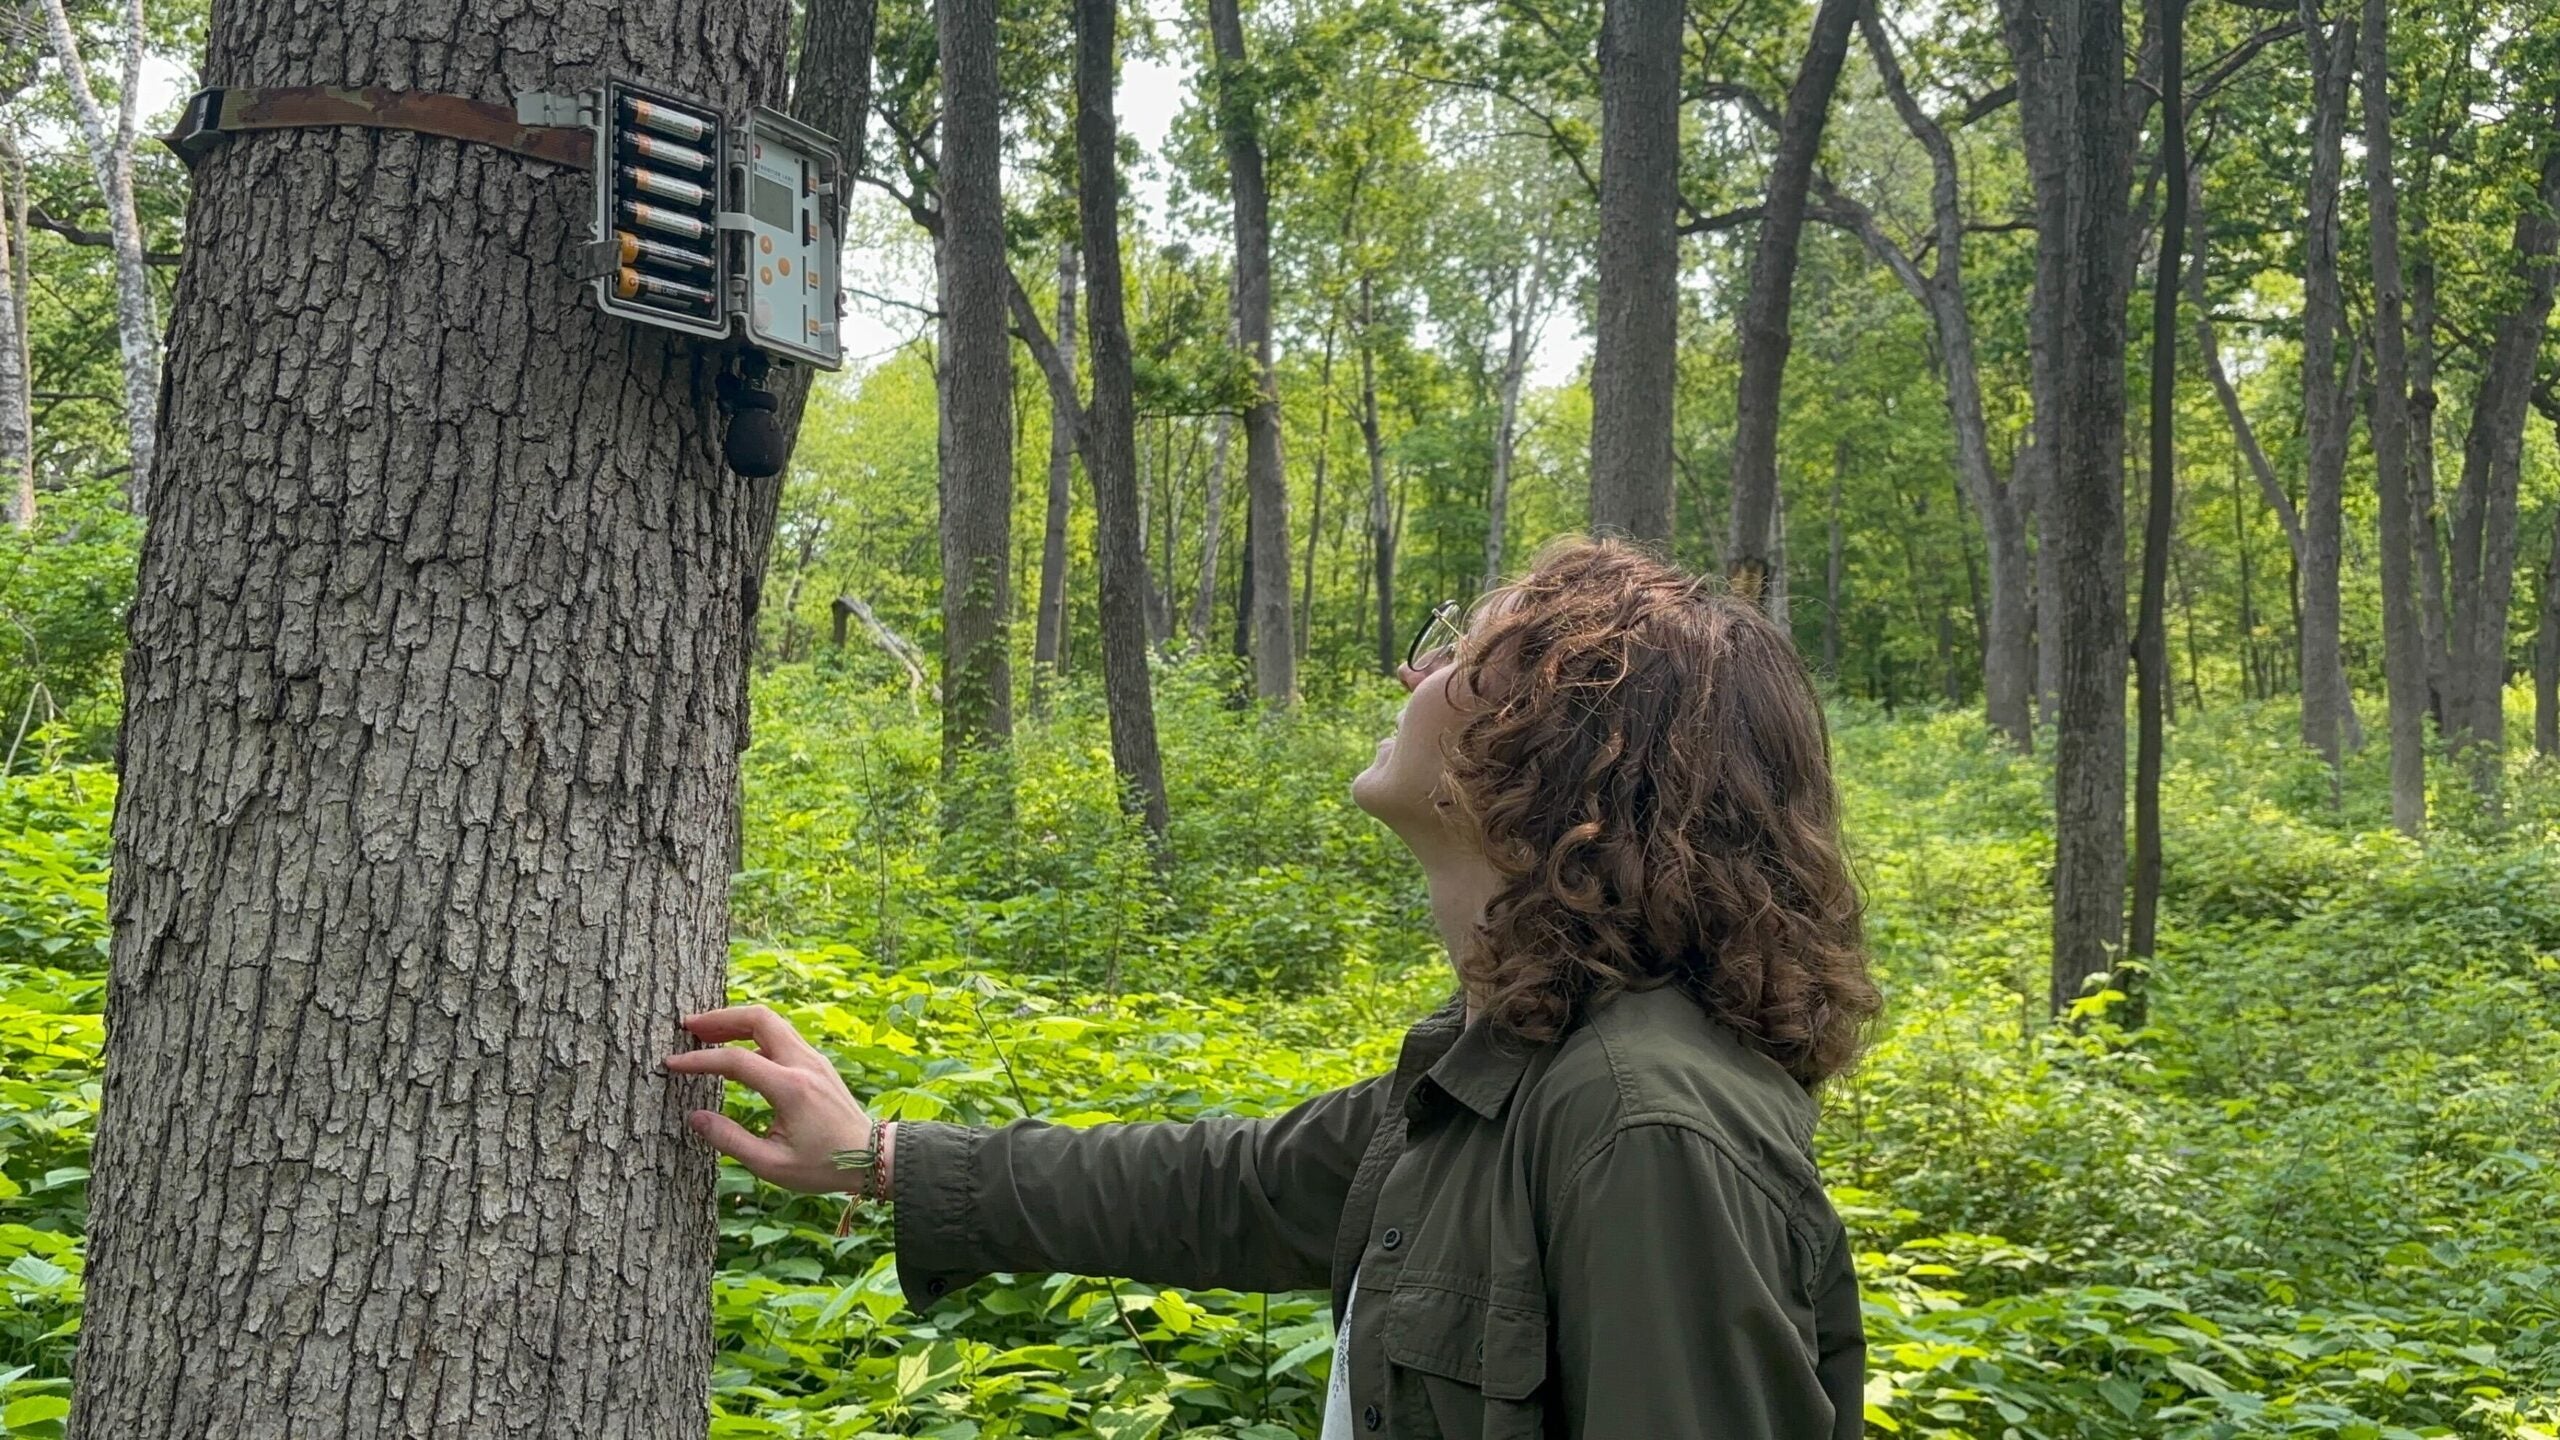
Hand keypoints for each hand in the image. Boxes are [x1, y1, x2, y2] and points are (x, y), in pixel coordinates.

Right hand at [666, 1004, 875, 1194]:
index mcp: (792, 1088)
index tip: (672, 1063)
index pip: (736, 1060)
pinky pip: (781, 1034)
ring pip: (772, 1021)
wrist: (872, 1157)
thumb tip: (694, 1117)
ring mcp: (814, 1059)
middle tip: (688, 1027)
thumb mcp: (771, 1164)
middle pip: (759, 1018)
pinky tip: (736, 1045)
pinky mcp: (816, 1063)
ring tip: (705, 1032)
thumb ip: (729, 1140)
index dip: (699, 1059)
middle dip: (720, 1017)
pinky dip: (754, 1032)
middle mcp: (804, 1064)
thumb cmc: (823, 1166)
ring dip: (737, 1021)